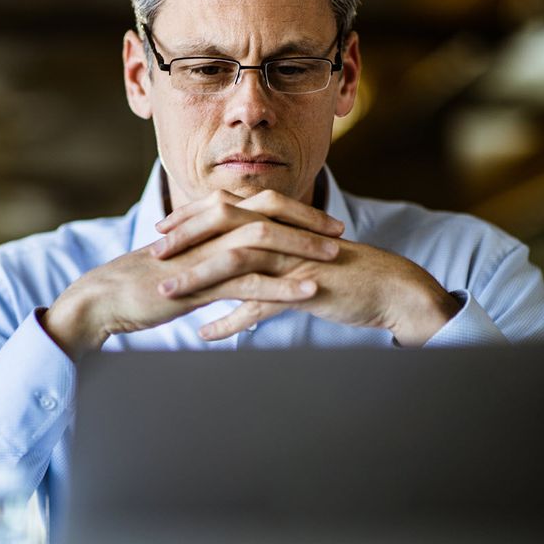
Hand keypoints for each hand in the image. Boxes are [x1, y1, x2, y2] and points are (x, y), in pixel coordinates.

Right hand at [41, 189, 342, 358]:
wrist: (103, 299)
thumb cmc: (138, 285)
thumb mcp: (180, 267)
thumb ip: (206, 260)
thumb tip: (229, 268)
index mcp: (203, 224)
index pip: (255, 206)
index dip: (291, 212)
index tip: (321, 222)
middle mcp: (206, 231)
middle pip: (266, 214)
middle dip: (306, 222)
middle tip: (340, 232)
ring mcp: (202, 255)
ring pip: (262, 243)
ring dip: (302, 249)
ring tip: (336, 259)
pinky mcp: (198, 284)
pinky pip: (247, 282)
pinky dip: (281, 285)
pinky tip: (307, 292)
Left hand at [155, 192, 460, 345]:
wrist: (389, 288)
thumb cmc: (341, 272)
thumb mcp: (298, 255)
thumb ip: (267, 252)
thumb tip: (233, 260)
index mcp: (280, 221)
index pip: (226, 209)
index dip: (191, 217)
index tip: (161, 229)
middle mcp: (283, 233)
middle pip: (225, 226)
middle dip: (185, 238)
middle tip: (154, 254)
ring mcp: (294, 259)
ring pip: (237, 262)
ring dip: (198, 278)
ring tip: (168, 293)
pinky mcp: (306, 288)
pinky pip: (262, 303)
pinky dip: (232, 321)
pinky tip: (207, 335)